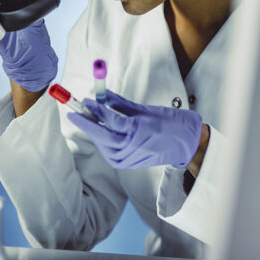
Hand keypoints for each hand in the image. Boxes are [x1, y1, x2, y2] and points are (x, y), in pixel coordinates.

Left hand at [68, 90, 202, 168]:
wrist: (186, 143)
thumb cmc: (170, 123)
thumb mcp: (145, 109)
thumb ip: (120, 104)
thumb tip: (102, 95)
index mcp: (137, 130)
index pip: (109, 118)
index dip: (94, 108)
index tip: (85, 100)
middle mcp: (131, 146)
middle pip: (101, 135)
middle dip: (85, 123)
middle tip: (73, 111)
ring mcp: (129, 158)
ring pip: (103, 145)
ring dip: (94, 132)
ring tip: (87, 119)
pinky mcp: (128, 164)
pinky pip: (109, 152)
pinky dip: (102, 142)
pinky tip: (100, 132)